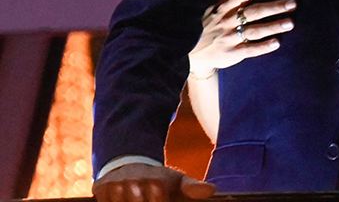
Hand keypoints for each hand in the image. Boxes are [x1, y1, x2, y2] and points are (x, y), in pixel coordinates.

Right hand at [92, 163, 213, 201]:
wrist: (131, 164)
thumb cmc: (159, 179)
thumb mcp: (178, 182)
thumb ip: (193, 188)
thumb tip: (211, 191)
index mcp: (157, 182)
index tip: (163, 199)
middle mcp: (136, 182)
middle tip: (146, 196)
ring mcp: (117, 185)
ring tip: (136, 197)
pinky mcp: (101, 187)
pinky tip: (122, 198)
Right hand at [188, 0, 294, 77]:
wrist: (187, 51)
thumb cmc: (204, 23)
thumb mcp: (209, 3)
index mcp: (225, 6)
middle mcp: (229, 20)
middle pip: (255, 11)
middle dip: (274, 6)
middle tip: (293, 3)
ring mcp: (230, 37)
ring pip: (255, 30)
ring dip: (273, 26)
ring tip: (291, 23)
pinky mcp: (231, 53)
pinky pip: (249, 49)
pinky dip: (263, 47)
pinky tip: (277, 43)